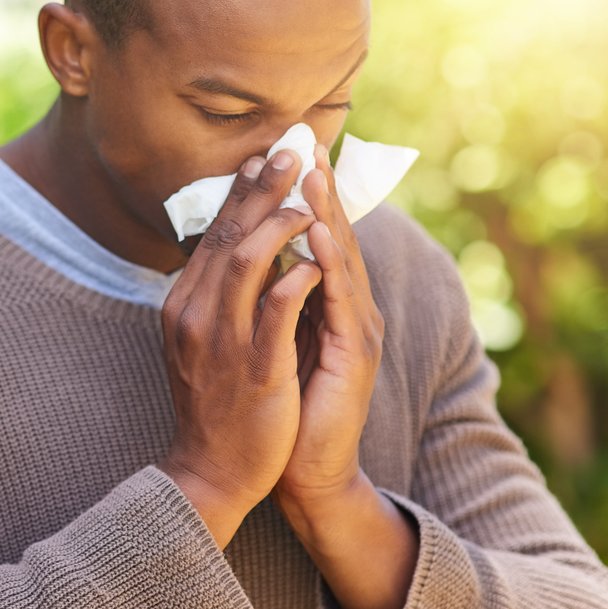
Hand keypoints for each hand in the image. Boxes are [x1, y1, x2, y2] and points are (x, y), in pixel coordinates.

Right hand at [158, 149, 320, 548]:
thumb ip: (215, 295)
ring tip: (308, 198)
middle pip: (228, 235)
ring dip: (280, 223)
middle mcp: (195, 313)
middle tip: (290, 152)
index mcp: (183, 303)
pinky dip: (296, 279)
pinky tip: (317, 259)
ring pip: (246, 261)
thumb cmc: (215, 401)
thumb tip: (239, 249)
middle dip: (262, 190)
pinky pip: (274, 312)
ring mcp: (221, 340)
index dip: (240, 193)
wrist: (210, 469)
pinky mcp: (253, 367)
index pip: (212, 235)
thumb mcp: (201, 339)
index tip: (261, 159)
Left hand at [273, 143, 384, 524]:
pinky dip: (329, 264)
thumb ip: (272, 294)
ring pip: (341, 259)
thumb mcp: (274, 336)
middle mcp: (348, 306)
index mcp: (327, 300)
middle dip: (320, 187)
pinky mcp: (356, 354)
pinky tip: (317, 235)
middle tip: (307, 140)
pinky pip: (340, 301)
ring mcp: (357, 328)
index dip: (304, 193)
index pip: (315, 234)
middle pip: (334, 234)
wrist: (304, 467)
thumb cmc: (286, 400)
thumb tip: (250, 251)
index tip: (288, 150)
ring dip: (327, 211)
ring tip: (312, 171)